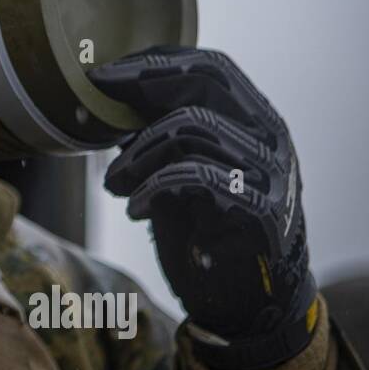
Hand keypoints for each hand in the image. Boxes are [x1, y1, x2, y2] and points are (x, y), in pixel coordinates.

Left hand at [88, 45, 317, 369]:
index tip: (103, 73)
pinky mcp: (262, 210)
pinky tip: (136, 208)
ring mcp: (273, 173)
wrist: (248, 307)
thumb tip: (109, 102)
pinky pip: (195, 176)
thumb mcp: (180, 173)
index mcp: (256, 122)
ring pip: (190, 127)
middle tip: (95, 105)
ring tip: (113, 183)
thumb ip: (161, 137)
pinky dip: (152, 188)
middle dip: (138, 87)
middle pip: (204, 82)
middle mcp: (272, 139)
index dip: (154, 63)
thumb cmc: (209, 235)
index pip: (211, 67)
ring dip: (135, 153)